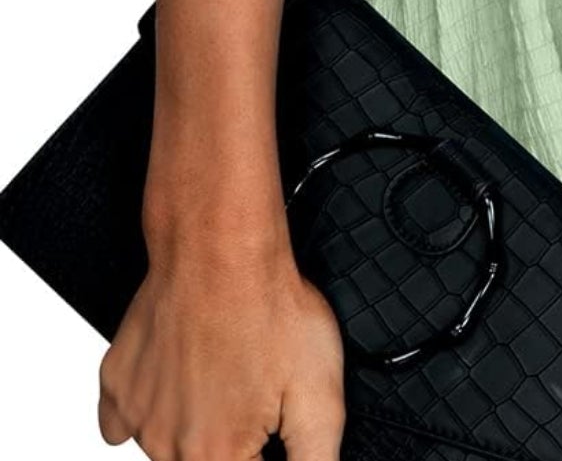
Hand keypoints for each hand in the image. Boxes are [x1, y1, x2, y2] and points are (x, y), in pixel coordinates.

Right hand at [98, 234, 344, 460]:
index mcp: (215, 459)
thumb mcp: (321, 395)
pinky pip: (125, 419)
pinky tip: (181, 376)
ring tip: (227, 366)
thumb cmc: (268, 309)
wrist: (220, 246)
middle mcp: (168, 449)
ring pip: (169, 444)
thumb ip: (315, 460)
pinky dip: (154, 406)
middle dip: (234, 438)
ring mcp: (137, 417)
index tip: (269, 425)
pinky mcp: (115, 384)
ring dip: (197, 420)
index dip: (265, 451)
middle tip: (254, 388)